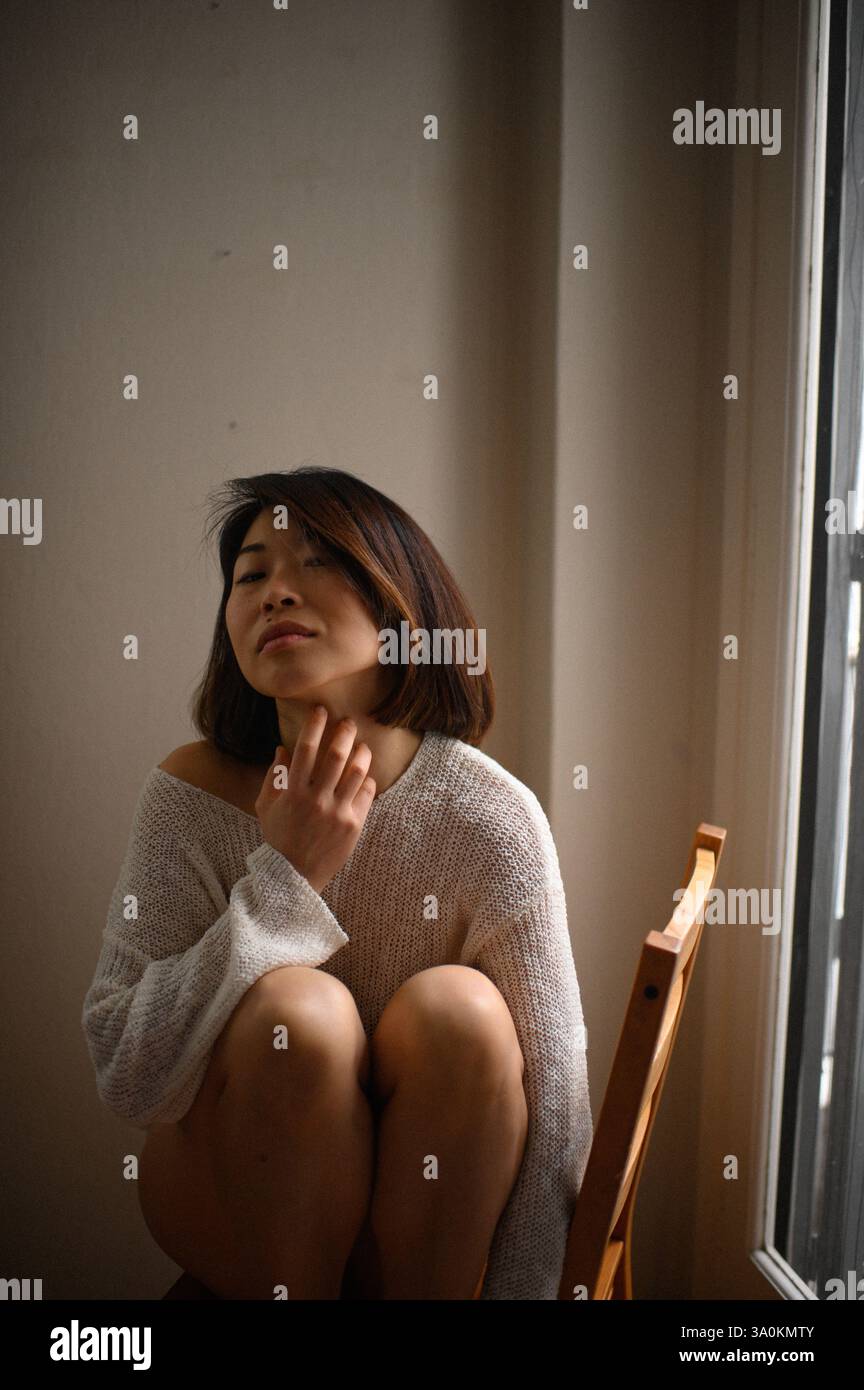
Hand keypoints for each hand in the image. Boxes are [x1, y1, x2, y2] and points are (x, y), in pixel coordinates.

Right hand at [254, 706, 375, 893]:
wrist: (294, 876)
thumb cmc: (278, 838)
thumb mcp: (266, 807)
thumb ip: (273, 777)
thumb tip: (281, 749)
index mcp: (293, 792)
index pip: (305, 748)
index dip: (314, 725)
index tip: (321, 710)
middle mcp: (316, 799)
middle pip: (336, 754)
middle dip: (344, 732)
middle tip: (348, 722)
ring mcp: (337, 812)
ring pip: (357, 771)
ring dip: (362, 753)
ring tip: (362, 746)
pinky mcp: (354, 825)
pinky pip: (367, 793)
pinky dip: (367, 780)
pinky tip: (364, 777)